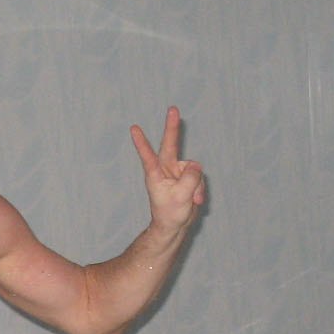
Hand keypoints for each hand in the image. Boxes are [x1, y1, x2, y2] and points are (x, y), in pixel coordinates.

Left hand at [129, 106, 204, 235]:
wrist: (174, 225)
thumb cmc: (171, 213)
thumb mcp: (182, 197)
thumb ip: (190, 178)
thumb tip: (196, 165)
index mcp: (155, 174)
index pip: (148, 155)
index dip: (141, 142)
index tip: (133, 128)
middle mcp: (166, 169)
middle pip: (171, 144)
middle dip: (172, 127)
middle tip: (173, 109)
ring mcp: (177, 171)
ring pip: (194, 169)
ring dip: (197, 186)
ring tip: (191, 200)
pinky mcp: (187, 176)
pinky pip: (199, 177)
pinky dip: (199, 189)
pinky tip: (195, 200)